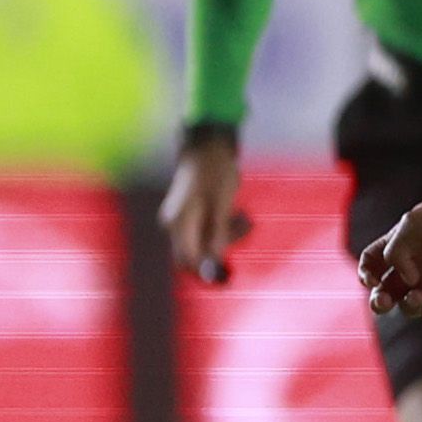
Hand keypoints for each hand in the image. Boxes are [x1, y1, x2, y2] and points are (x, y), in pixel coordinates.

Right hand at [160, 135, 252, 285]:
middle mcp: (176, 224)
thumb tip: (215, 260)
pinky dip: (225, 227)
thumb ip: (217, 232)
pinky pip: (209, 229)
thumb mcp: (222, 203)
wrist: (209, 145)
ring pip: (205, 241)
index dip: (206, 271)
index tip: (229, 276)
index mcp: (179, 223)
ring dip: (228, 235)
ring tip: (246, 218)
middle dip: (222, 250)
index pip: (187, 260)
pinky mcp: (193, 213)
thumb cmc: (215, 171)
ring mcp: (183, 218)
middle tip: (245, 229)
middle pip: (196, 253)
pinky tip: (239, 215)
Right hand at [358, 197, 421, 322]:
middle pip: (386, 291)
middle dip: (379, 301)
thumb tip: (403, 280)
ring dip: (408, 307)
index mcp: (405, 244)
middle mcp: (419, 265)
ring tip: (421, 297)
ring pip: (410, 306)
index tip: (372, 279)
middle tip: (385, 301)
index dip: (366, 273)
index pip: (374, 262)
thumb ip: (395, 250)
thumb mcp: (414, 223)